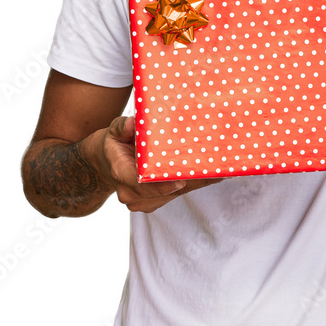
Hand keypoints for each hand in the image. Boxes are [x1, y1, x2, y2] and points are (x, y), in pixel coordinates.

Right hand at [99, 116, 223, 213]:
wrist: (106, 164)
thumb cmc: (114, 144)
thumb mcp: (114, 131)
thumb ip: (123, 127)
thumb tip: (132, 123)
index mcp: (121, 174)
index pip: (142, 184)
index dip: (162, 185)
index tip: (180, 182)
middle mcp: (131, 193)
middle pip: (165, 191)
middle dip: (190, 180)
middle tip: (216, 170)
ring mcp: (142, 201)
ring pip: (174, 194)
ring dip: (195, 183)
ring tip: (220, 170)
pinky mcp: (153, 202)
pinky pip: (175, 195)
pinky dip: (191, 184)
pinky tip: (210, 174)